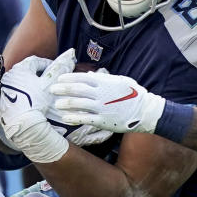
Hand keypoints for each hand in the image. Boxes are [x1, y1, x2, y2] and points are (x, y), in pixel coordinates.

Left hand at [0, 49, 75, 162]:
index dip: (47, 64)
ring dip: (32, 86)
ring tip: (42, 94)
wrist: (19, 124)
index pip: (35, 60)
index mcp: (20, 68)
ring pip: (22, 83)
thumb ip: (59, 69)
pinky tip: (32, 103)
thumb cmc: (34, 102)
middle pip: (28, 71)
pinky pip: (16, 94)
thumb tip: (69, 56)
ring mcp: (4, 88)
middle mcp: (10, 76)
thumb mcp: (49, 85)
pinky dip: (25, 95)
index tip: (55, 69)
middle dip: (39, 75)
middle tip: (50, 82)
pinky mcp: (2, 100)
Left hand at [48, 71, 164, 133]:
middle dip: (63, 89)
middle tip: (51, 89)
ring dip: (66, 103)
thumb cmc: (133, 94)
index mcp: (105, 83)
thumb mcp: (120, 81)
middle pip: (77, 90)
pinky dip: (74, 118)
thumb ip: (104, 78)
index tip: (59, 79)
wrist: (145, 111)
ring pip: (79, 104)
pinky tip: (65, 118)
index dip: (69, 78)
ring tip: (56, 104)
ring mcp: (102, 107)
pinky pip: (85, 119)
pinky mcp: (104, 120)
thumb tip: (90, 76)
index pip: (82, 78)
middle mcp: (101, 94)